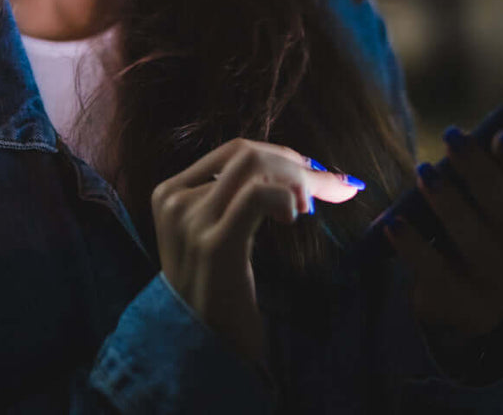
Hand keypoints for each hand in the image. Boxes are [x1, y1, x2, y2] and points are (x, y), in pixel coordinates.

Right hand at [151, 138, 365, 365]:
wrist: (204, 349)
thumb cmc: (218, 295)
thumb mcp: (215, 237)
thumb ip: (236, 200)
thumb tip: (298, 169)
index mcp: (170, 194)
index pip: (232, 152)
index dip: (279, 155)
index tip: (314, 173)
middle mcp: (174, 201)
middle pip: (245, 153)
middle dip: (296, 164)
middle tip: (332, 187)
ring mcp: (190, 221)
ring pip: (254, 167)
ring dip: (296, 180)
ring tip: (309, 208)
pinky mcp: (214, 243)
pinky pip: (257, 196)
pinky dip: (285, 196)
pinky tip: (295, 216)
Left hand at [383, 128, 502, 340]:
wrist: (458, 302)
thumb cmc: (485, 232)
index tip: (502, 133)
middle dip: (482, 173)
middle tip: (452, 136)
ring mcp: (497, 294)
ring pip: (476, 245)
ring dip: (450, 204)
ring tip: (424, 171)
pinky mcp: (460, 310)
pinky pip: (436, 274)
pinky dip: (415, 246)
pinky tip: (394, 221)